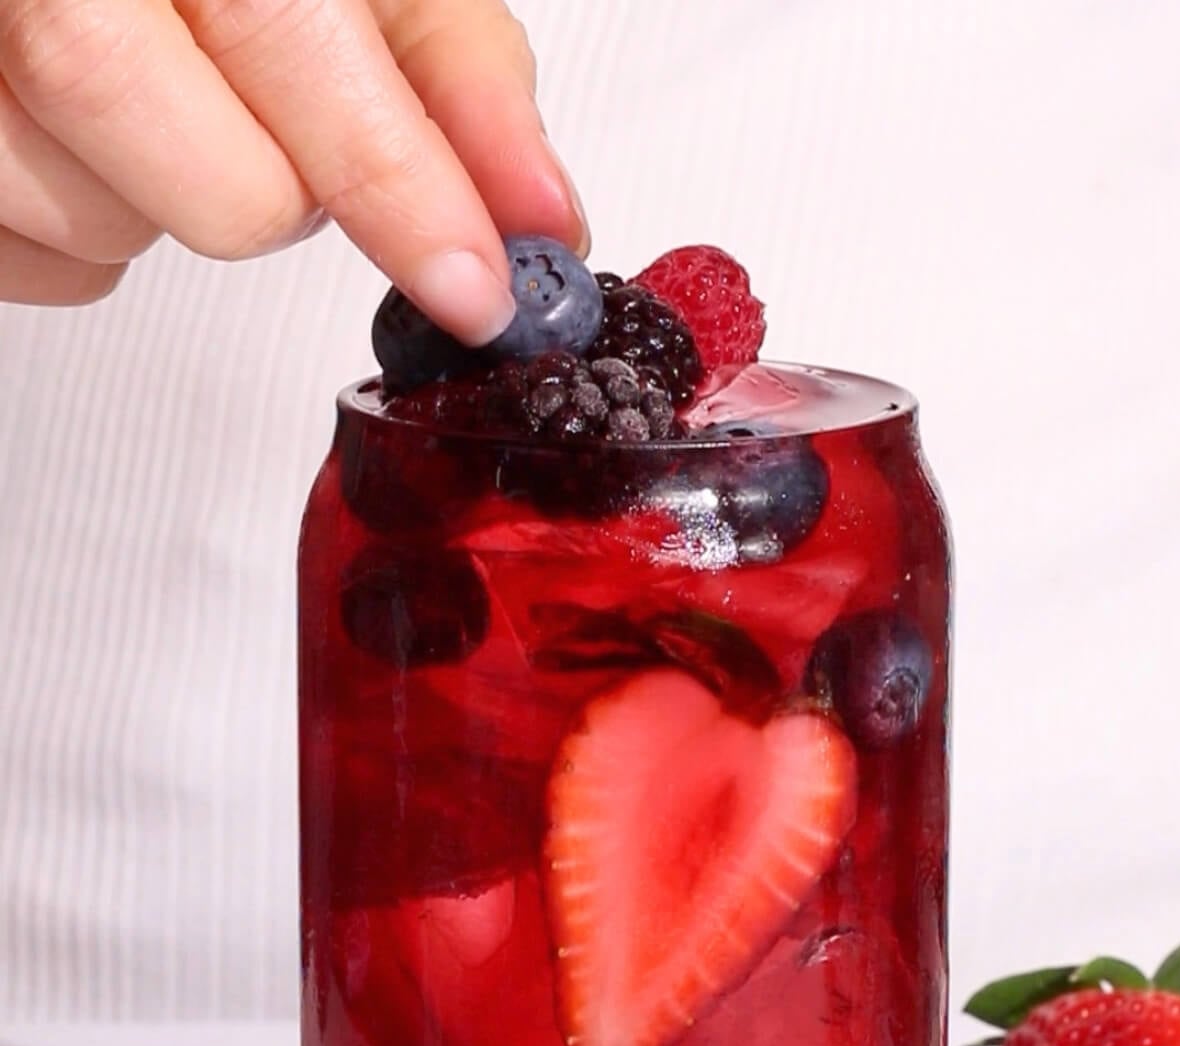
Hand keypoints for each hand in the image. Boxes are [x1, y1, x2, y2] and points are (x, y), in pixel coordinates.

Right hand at [0, 0, 586, 339]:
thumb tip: (539, 215)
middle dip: (281, 197)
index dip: (395, 178)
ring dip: (164, 210)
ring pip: (106, 238)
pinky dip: (79, 238)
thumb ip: (447, 66)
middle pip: (216, 188)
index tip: (475, 285)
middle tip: (266, 121)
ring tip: (157, 109)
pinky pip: (30, 264)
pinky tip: (85, 146)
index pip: (284, 37)